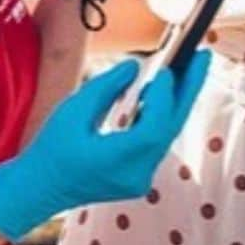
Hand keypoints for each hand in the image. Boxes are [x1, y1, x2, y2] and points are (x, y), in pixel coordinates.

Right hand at [0, 50, 210, 241]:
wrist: (40, 187)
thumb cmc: (52, 148)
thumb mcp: (73, 111)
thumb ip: (106, 87)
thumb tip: (136, 66)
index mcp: (118, 161)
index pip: (155, 128)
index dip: (164, 98)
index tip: (167, 69)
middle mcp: (136, 174)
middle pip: (171, 128)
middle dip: (189, 90)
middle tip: (203, 56)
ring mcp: (139, 178)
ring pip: (166, 134)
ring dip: (177, 100)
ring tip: (188, 66)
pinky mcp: (138, 175)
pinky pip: (157, 141)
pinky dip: (161, 114)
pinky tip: (161, 91)